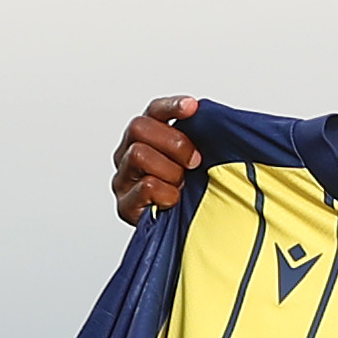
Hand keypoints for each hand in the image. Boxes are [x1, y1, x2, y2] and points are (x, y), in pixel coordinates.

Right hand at [110, 95, 202, 224]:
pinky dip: (168, 193)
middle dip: (174, 142)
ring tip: (181, 185)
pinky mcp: (125, 205)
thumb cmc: (191, 191)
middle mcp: (128, 153)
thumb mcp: (198, 159)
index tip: (192, 107)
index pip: (153, 111)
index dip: (171, 106)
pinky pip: (146, 186)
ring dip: (170, 170)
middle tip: (194, 161)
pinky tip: (174, 200)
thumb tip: (214, 118)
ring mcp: (123, 179)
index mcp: (146, 137)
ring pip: (138, 154)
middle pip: (139, 128)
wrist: (186, 231)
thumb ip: (200, 137)